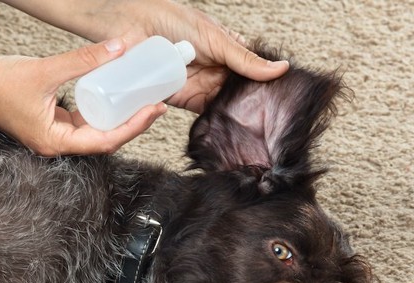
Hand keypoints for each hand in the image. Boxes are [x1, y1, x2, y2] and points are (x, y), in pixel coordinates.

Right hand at [0, 39, 165, 156]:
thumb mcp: (45, 69)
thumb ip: (82, 60)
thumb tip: (118, 47)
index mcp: (55, 142)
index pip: (105, 142)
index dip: (134, 127)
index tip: (154, 109)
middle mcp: (57, 144)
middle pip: (105, 139)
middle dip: (133, 123)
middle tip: (157, 103)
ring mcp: (54, 134)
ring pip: (95, 131)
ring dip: (119, 118)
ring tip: (142, 99)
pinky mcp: (50, 123)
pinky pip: (83, 121)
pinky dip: (101, 110)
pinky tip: (115, 95)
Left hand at [74, 0, 290, 113]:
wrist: (132, 25)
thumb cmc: (174, 21)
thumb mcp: (217, 39)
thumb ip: (245, 59)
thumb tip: (281, 69)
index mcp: (228, 55)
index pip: (252, 77)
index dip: (265, 92)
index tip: (281, 109)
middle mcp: (215, 73)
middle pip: (238, 97)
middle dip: (249, 110)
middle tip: (265, 126)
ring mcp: (197, 86)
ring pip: (219, 108)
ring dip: (230, 118)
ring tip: (247, 130)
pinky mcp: (178, 98)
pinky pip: (196, 115)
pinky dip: (207, 122)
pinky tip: (221, 130)